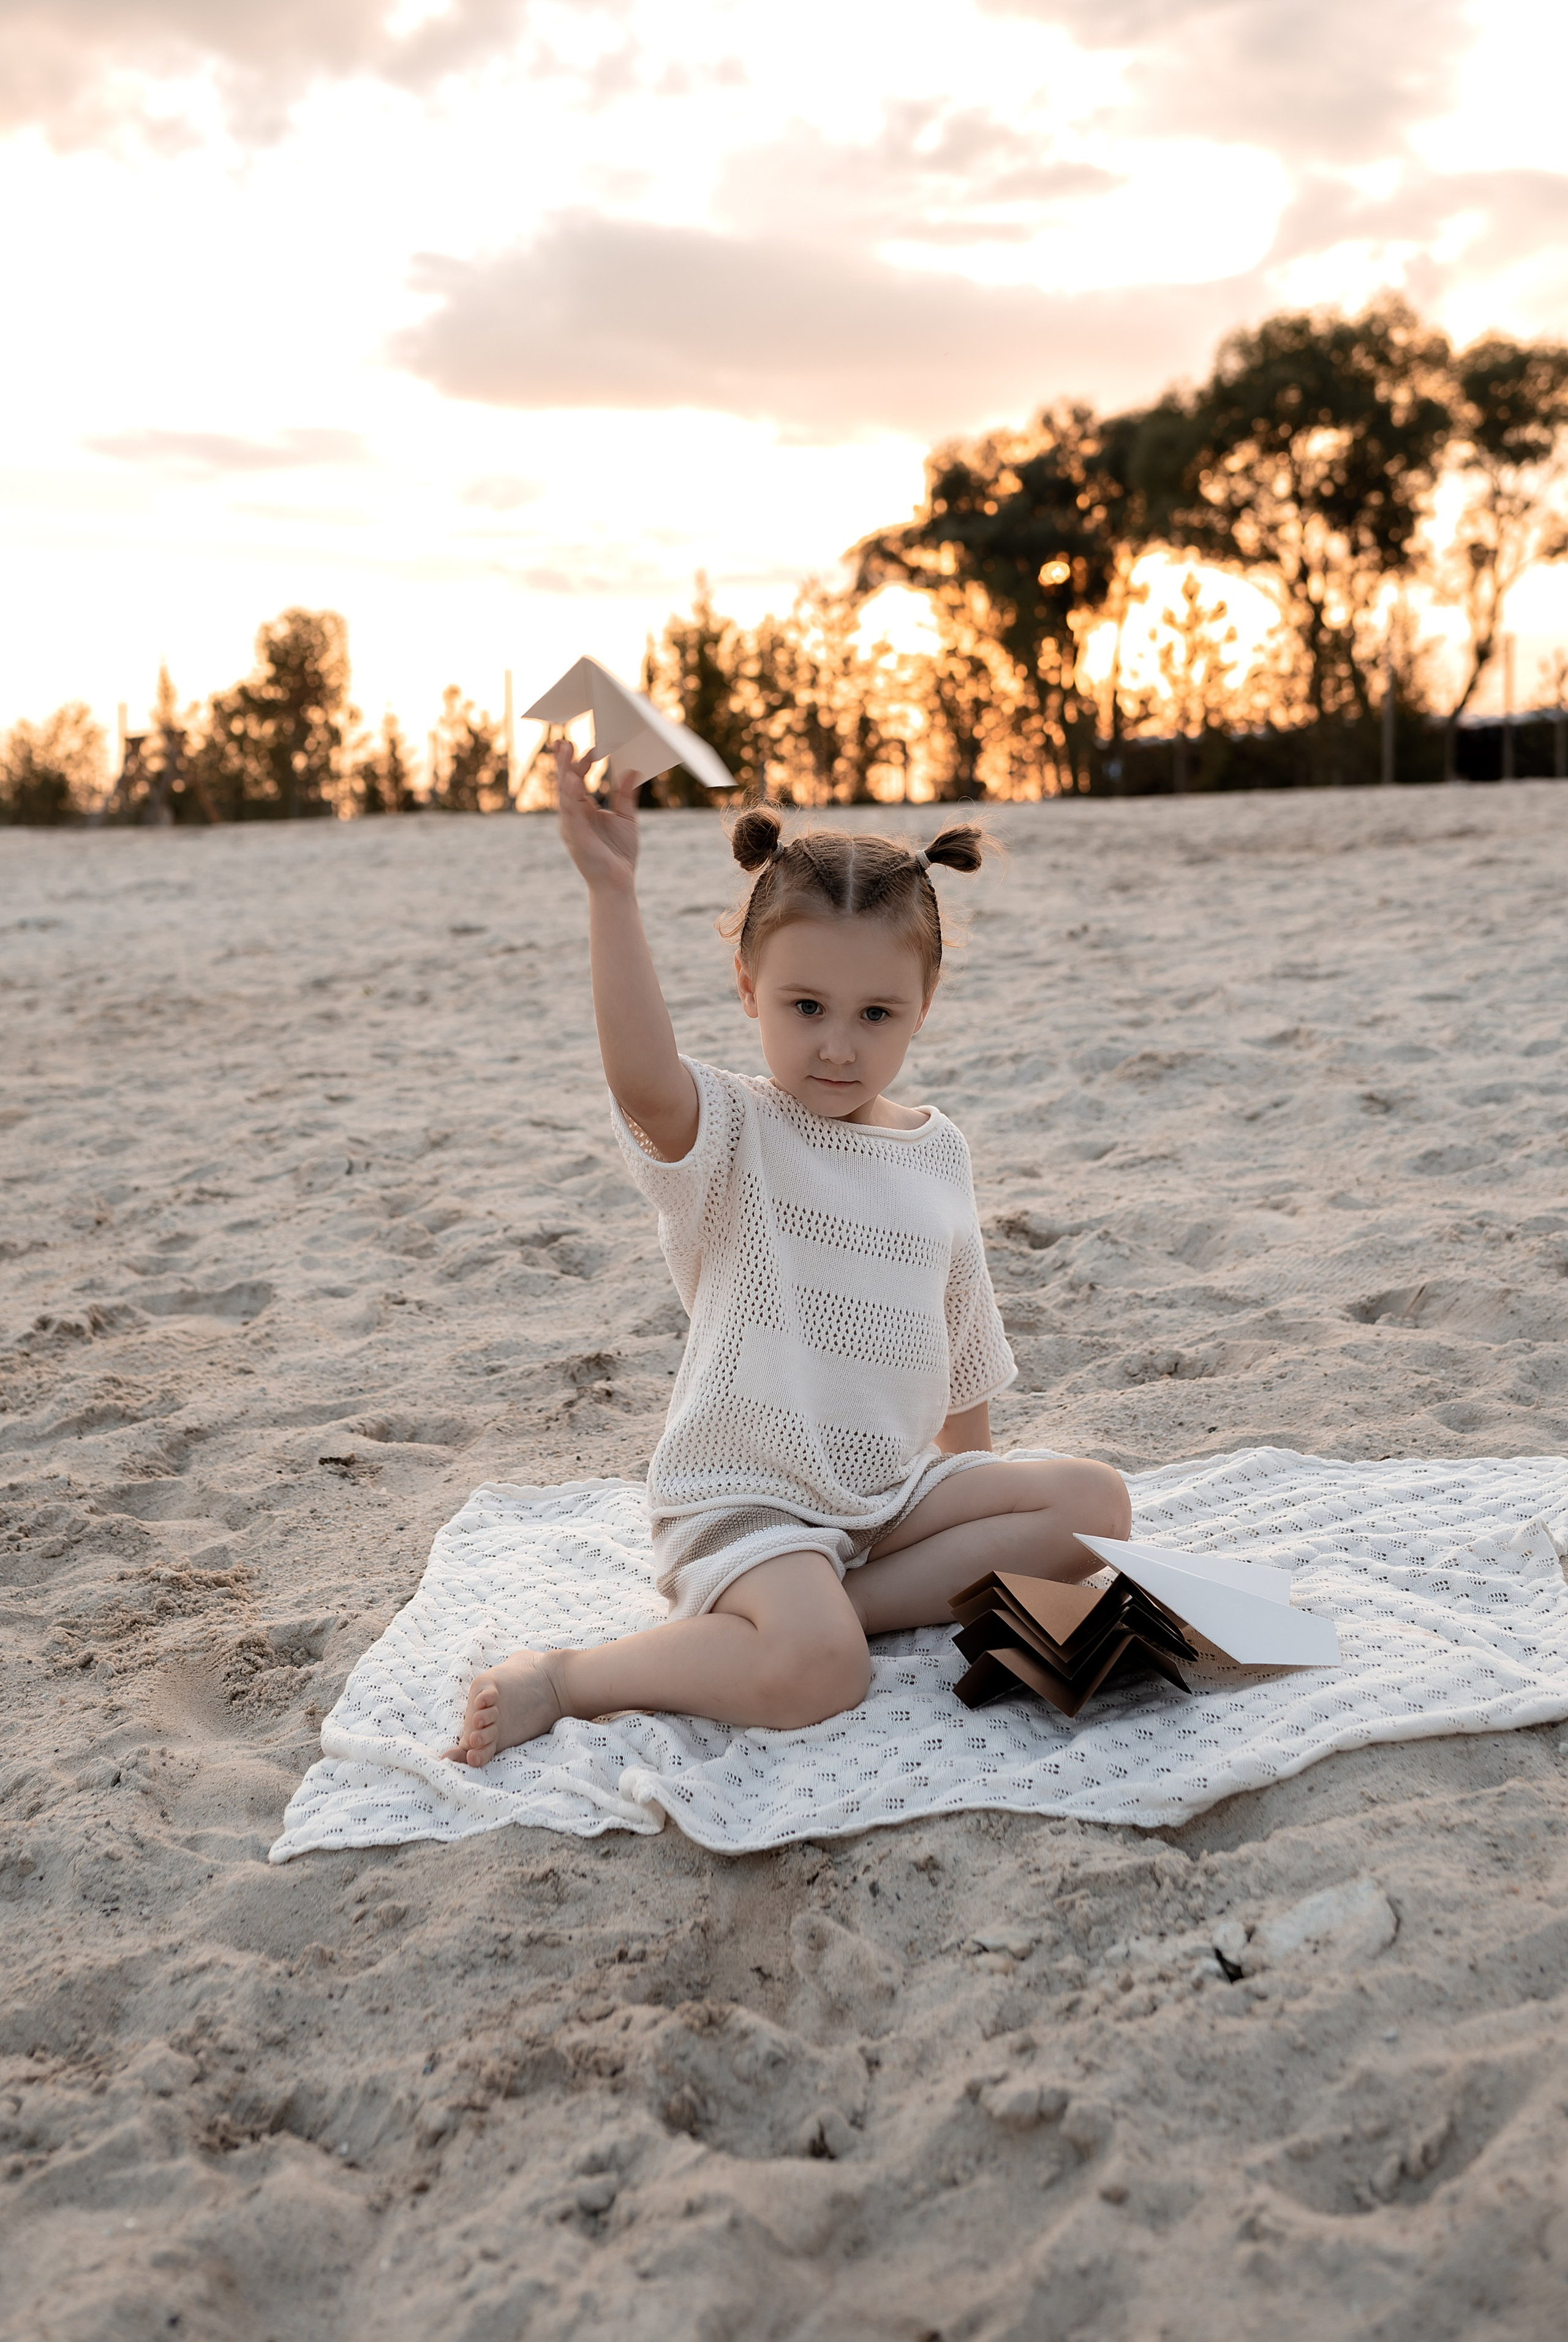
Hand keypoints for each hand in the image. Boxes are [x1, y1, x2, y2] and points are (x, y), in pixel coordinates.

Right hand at [555, 739, 642, 892]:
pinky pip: (570, 813)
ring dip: (564, 772)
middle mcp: (573, 816)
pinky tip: (572, 780)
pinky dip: (570, 796)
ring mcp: (571, 825)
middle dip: (564, 761)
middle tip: (564, 740)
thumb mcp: (626, 818)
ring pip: (564, 794)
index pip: (578, 780)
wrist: (618, 882)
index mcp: (583, 810)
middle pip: (566, 783)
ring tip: (565, 752)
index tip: (591, 747)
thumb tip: (632, 771)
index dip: (582, 762)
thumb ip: (625, 795)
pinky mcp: (575, 836)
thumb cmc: (620, 854)